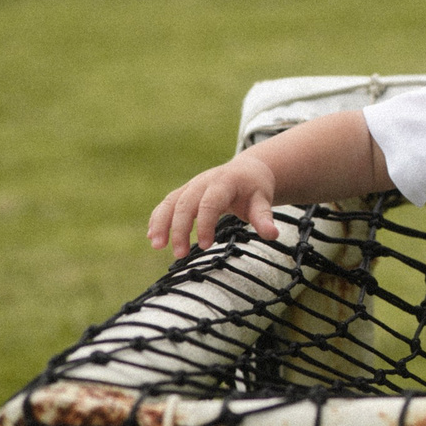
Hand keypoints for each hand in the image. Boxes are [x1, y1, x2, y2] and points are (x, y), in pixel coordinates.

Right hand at [147, 152, 278, 256]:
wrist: (247, 171)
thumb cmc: (255, 189)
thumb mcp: (263, 200)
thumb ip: (264, 217)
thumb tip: (272, 234)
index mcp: (225, 182)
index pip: (211, 203)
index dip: (206, 224)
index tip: (206, 246)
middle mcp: (204, 182)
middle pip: (186, 203)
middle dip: (180, 229)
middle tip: (180, 255)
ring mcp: (192, 186)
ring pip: (171, 202)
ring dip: (161, 223)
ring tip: (157, 246)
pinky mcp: (184, 192)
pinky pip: (167, 203)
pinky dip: (157, 218)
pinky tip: (152, 236)